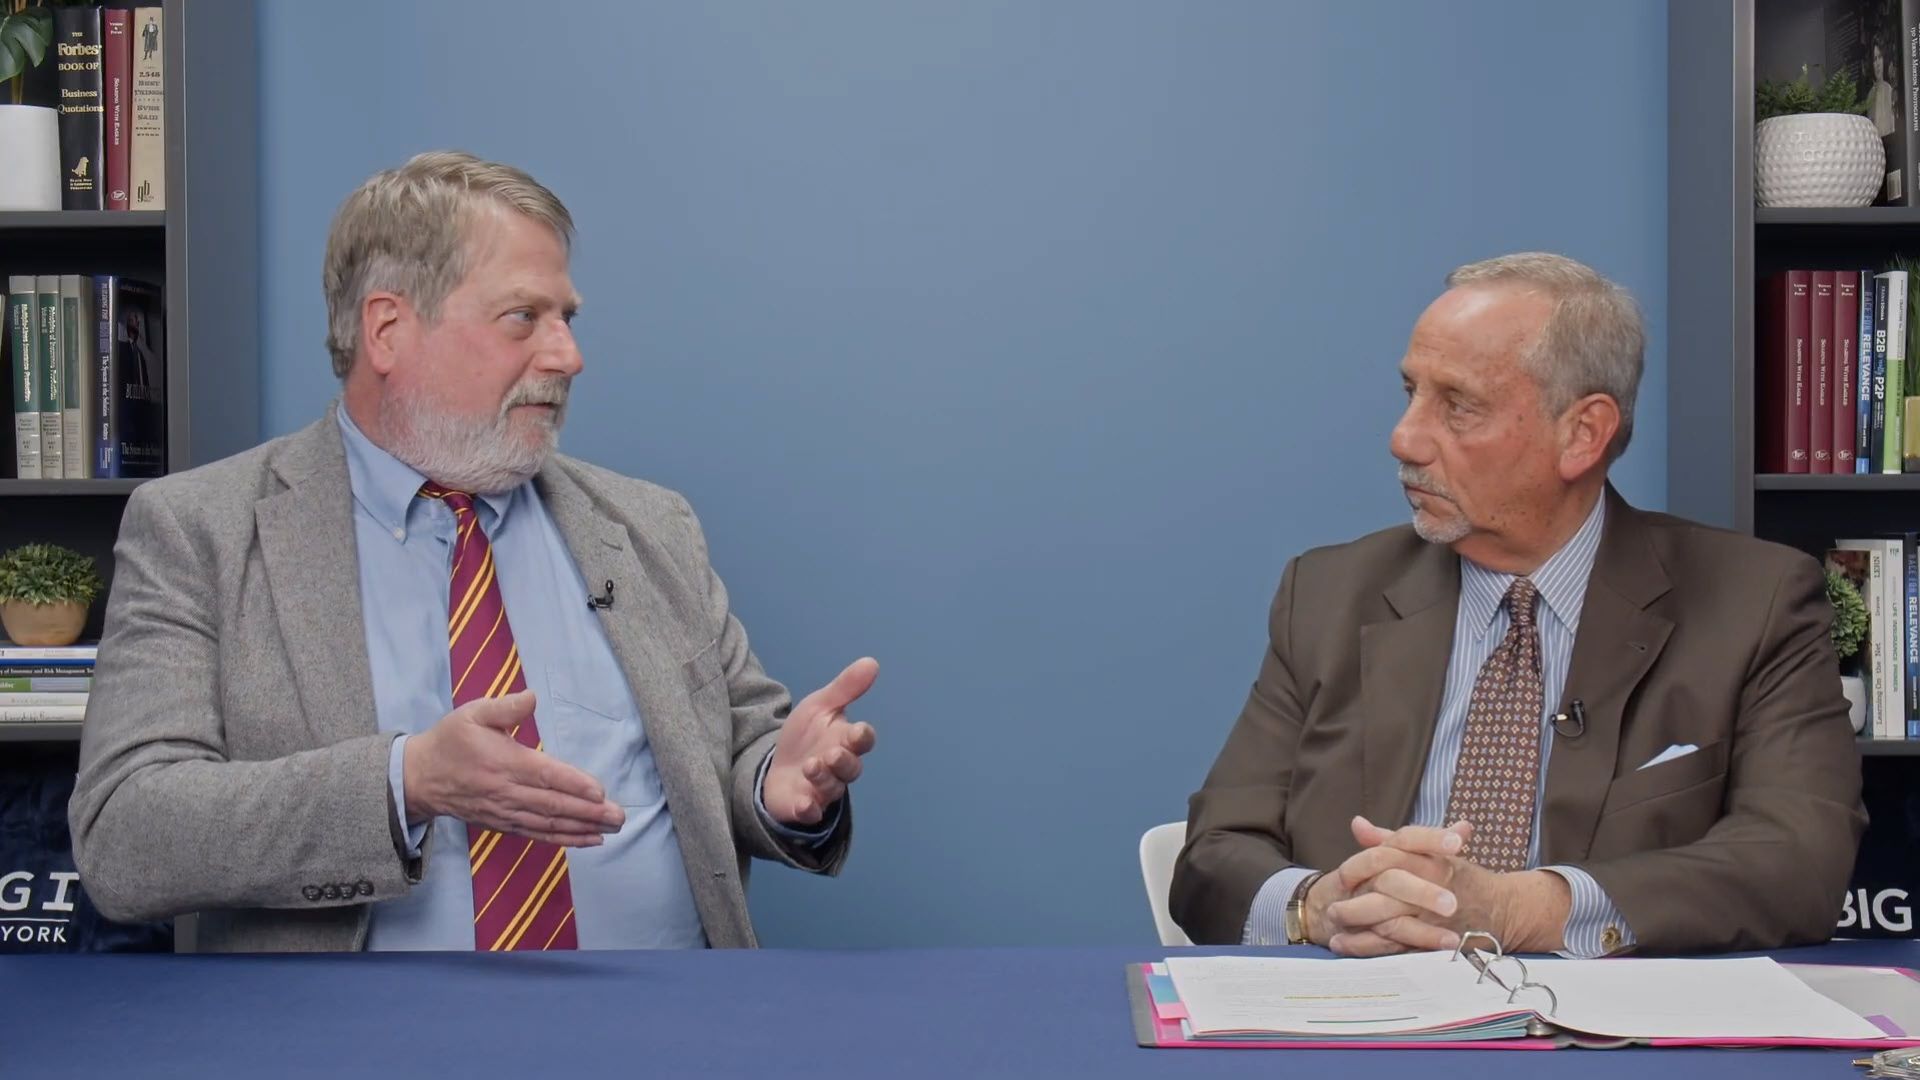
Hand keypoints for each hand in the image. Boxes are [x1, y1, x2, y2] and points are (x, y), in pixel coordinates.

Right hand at [402, 690, 625, 845]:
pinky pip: (539, 834)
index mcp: (504, 762)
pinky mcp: (504, 824)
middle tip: (619, 816)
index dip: (573, 784)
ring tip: (612, 828)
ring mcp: (506, 812)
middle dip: (589, 812)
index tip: (600, 791)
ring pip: (549, 823)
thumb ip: (505, 707)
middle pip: (553, 804)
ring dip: (583, 828)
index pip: (544, 775)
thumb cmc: (451, 741)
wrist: (421, 778)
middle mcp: (507, 791)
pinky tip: (590, 840)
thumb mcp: (472, 714)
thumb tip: (532, 697)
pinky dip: (565, 839)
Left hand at [762, 657, 878, 825]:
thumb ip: (845, 687)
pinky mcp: (804, 806)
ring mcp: (823, 789)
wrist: (775, 766)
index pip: (862, 741)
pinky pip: (811, 812)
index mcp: (845, 741)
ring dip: (823, 778)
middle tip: (831, 753)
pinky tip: (804, 803)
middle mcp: (839, 768)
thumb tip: (872, 662)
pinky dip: (809, 809)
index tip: (858, 732)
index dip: (862, 737)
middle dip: (843, 761)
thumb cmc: (805, 737)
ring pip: (832, 788)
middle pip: (851, 768)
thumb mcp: (820, 706)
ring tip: (810, 766)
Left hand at [1316, 817, 1571, 955]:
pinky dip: (1370, 948)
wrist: (1503, 908)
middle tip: (1331, 907)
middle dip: (1358, 902)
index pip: (1391, 858)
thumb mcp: (1430, 851)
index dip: (1362, 866)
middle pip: (1389, 893)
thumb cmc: (1461, 877)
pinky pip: (1399, 948)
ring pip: (1392, 923)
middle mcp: (1433, 890)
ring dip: (1360, 929)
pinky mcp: (1436, 943)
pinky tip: (1347, 946)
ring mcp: (1435, 919)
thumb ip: (1390, 840)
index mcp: (1431, 863)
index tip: (1342, 876)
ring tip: (1334, 931)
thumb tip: (1356, 824)